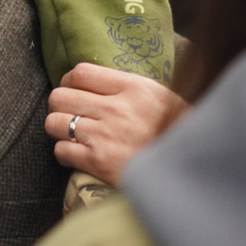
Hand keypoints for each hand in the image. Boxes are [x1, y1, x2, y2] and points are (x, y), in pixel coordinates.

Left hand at [44, 63, 186, 184]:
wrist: (191, 172)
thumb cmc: (178, 133)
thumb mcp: (159, 98)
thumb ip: (126, 88)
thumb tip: (92, 83)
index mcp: (133, 88)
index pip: (80, 73)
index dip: (69, 82)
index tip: (75, 91)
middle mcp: (116, 108)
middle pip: (59, 96)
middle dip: (62, 105)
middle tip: (72, 114)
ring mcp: (105, 136)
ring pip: (54, 122)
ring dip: (59, 128)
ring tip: (73, 134)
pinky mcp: (99, 162)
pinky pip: (61, 151)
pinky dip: (65, 153)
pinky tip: (78, 154)